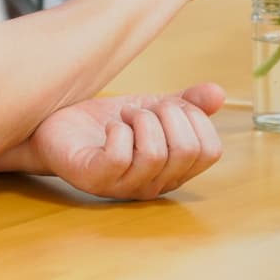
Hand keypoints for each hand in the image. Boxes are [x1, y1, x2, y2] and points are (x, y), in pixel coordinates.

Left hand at [30, 83, 225, 199]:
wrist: (60, 125)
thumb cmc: (108, 123)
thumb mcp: (154, 108)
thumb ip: (187, 104)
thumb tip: (219, 94)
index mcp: (173, 170)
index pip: (210, 151)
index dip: (196, 119)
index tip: (169, 106)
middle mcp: (154, 184)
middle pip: (187, 151)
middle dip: (169, 114)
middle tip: (145, 109)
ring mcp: (124, 185)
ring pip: (156, 154)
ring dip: (142, 120)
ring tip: (126, 117)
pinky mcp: (95, 179)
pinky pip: (120, 157)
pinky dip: (118, 131)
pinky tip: (110, 128)